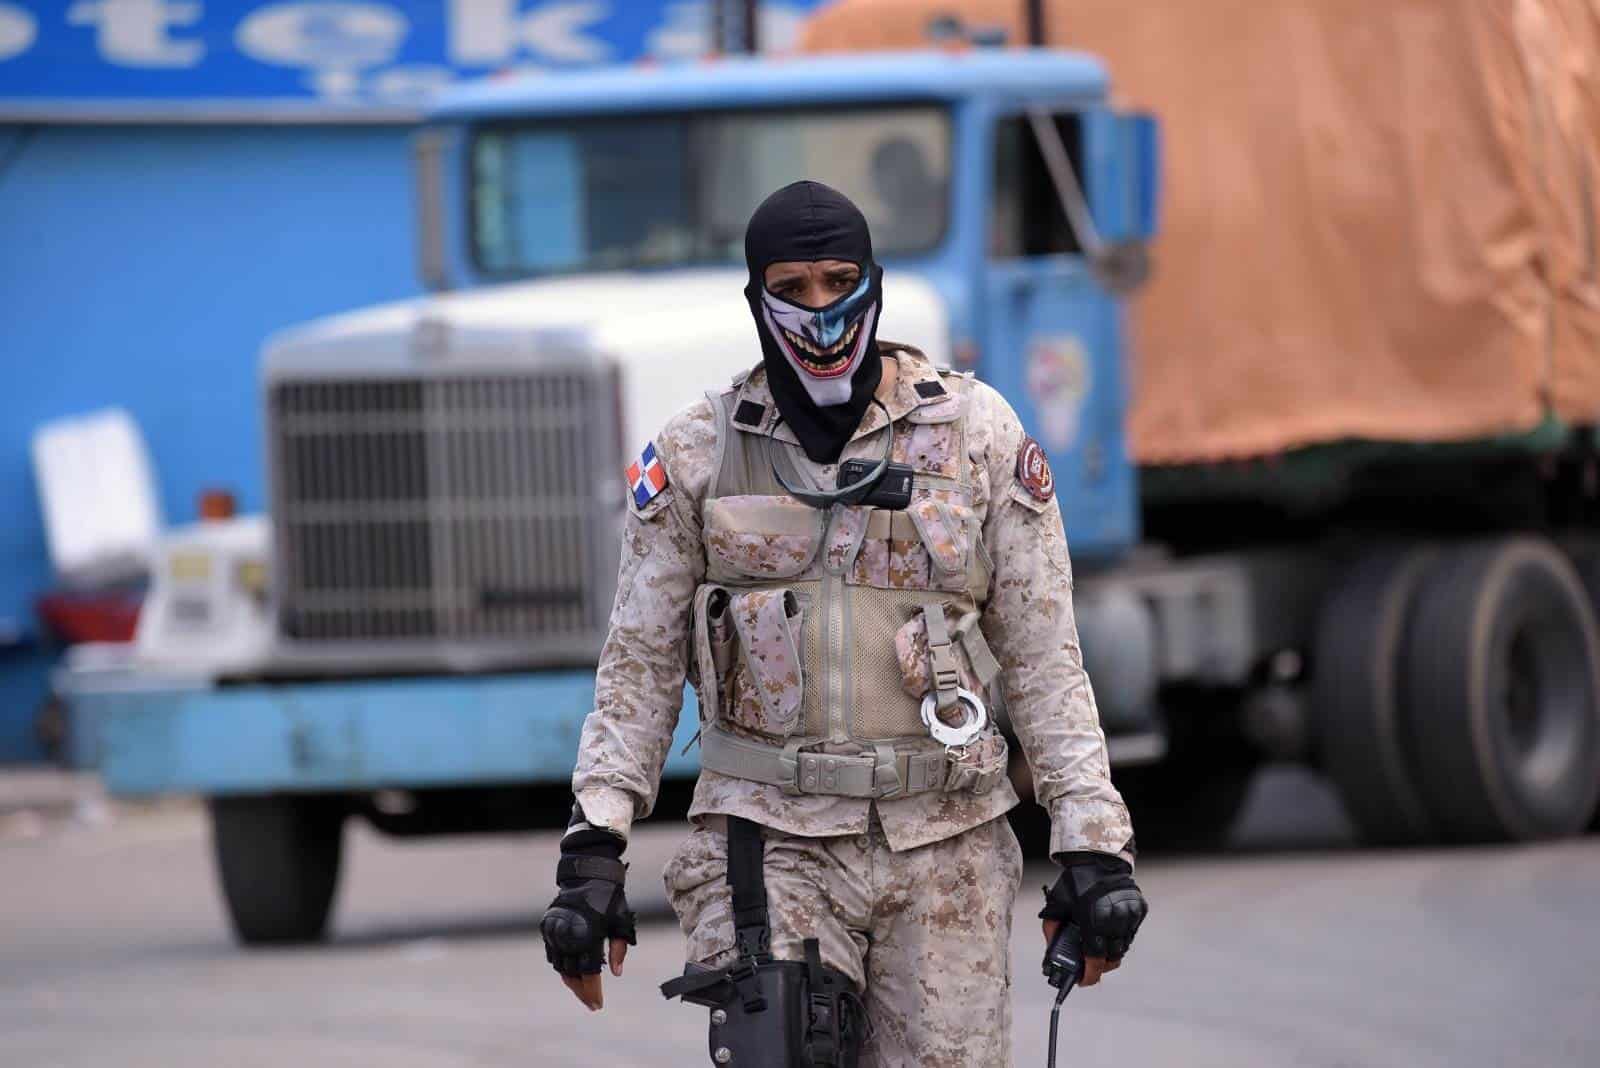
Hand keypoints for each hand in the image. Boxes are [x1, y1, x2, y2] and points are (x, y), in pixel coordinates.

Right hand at [541, 854, 636, 1011]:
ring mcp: (555, 932)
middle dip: (582, 992)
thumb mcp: (621, 922)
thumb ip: (618, 949)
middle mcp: (569, 937)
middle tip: (591, 1004)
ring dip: (571, 981)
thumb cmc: (610, 898)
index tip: (598, 1004)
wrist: (588, 873)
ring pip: (559, 967)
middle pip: (572, 976)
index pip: (589, 974)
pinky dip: (561, 966)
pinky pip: (552, 954)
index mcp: (589, 937)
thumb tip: (616, 973)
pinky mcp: (548, 927)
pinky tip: (571, 973)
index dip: (593, 991)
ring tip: (583, 990)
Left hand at [1039, 853, 1147, 988]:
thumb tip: (1052, 955)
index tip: (1083, 981)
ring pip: (1123, 948)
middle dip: (1100, 966)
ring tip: (1098, 947)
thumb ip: (1052, 930)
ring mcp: (1130, 915)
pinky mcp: (1139, 910)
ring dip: (1110, 953)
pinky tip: (1108, 932)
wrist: (1099, 858)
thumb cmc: (1075, 883)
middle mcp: (1115, 919)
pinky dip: (1120, 938)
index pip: (1095, 959)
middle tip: (1089, 965)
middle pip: (1112, 959)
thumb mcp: (1056, 905)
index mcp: (1093, 919)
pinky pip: (1131, 934)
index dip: (1090, 975)